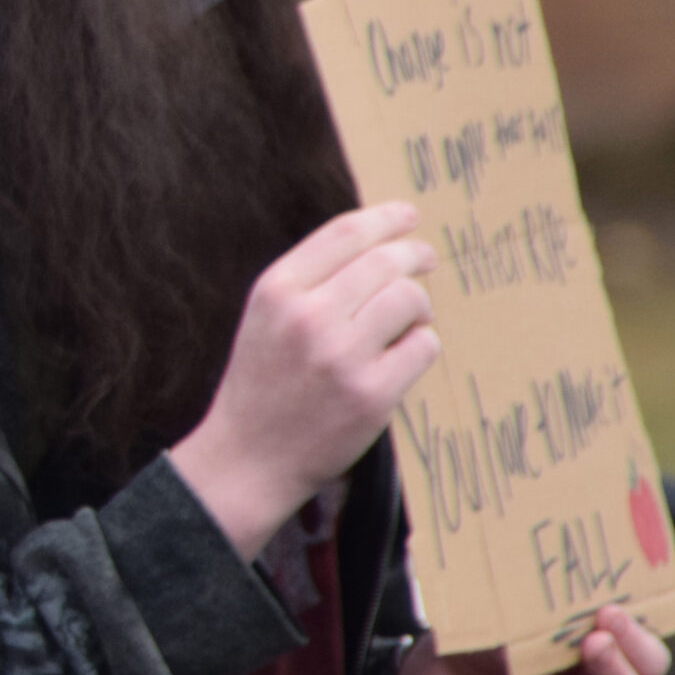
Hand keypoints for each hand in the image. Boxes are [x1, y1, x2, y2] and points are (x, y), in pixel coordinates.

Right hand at [170, 203, 439, 557]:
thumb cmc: (262, 383)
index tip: (407, 216)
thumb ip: (310, 279)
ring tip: (408, 321)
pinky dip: (421, 346)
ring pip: (410, 300)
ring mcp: (340, 357)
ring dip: (419, 307)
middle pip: (386, 262)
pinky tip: (401, 358)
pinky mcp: (371, 394)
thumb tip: (380, 242)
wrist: (247, 459)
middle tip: (426, 260)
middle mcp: (307, 317)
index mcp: (277, 291)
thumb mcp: (266, 318)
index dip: (384, 219)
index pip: (344, 234)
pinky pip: (424, 347)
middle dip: (415, 256)